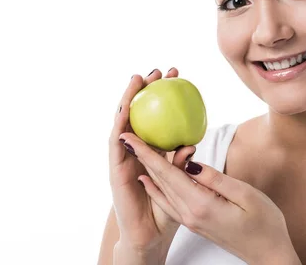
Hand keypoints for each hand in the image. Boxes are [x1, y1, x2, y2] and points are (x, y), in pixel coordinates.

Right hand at [109, 67, 196, 252]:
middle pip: (140, 113)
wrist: (149, 234)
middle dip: (147, 90)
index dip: (166, 96)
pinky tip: (124, 110)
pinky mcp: (115, 168)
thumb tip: (190, 143)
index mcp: (153, 150)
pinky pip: (117, 144)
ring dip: (129, 99)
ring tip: (138, 79)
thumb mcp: (179, 181)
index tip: (178, 76)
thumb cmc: (167, 208)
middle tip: (160, 71)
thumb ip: (182, 163)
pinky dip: (119, 126)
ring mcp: (124, 157)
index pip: (159, 116)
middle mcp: (136, 150)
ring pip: (124, 122)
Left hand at [119, 133, 300, 264]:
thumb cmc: (265, 225)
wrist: (268, 255)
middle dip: (141, 157)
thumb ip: (216, 179)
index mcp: (202, 205)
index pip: (168, 173)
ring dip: (147, 169)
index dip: (147, 153)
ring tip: (134, 150)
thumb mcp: (246, 196)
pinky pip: (169, 202)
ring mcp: (191, 220)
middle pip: (160, 180)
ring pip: (163, 190)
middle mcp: (191, 214)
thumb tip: (191, 163)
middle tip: (125, 135)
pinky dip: (156, 188)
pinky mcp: (195, 222)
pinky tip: (148, 180)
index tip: (130, 136)